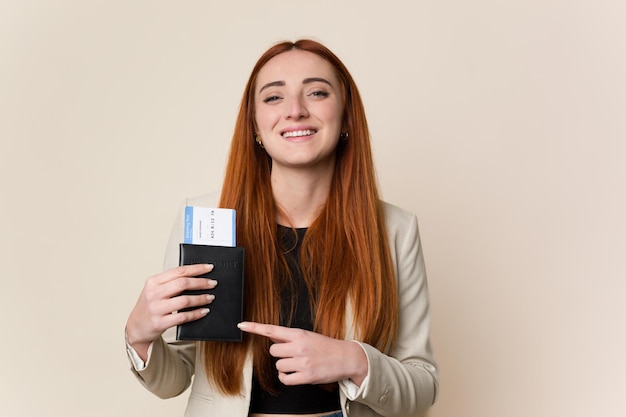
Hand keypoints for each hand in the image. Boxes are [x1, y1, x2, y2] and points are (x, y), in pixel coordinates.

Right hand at [125, 264, 217, 358]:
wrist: (135, 327)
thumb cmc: (149, 306)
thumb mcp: (155, 290)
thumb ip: (171, 283)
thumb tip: (196, 277)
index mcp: (153, 282)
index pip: (178, 271)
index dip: (196, 268)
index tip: (209, 268)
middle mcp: (154, 294)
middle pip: (183, 283)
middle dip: (201, 282)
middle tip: (213, 283)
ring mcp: (156, 309)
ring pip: (184, 300)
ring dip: (201, 298)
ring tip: (210, 297)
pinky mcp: (160, 323)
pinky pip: (183, 317)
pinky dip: (196, 313)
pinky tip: (204, 311)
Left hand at [237, 321, 367, 385]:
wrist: (346, 358)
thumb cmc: (326, 346)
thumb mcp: (308, 336)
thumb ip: (289, 336)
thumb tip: (271, 334)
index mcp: (299, 334)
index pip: (272, 329)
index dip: (255, 328)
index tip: (241, 325)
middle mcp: (299, 347)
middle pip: (273, 351)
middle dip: (280, 354)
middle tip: (292, 354)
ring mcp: (302, 362)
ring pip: (278, 365)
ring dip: (284, 367)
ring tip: (297, 364)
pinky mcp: (306, 377)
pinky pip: (285, 379)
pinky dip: (287, 378)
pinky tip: (295, 374)